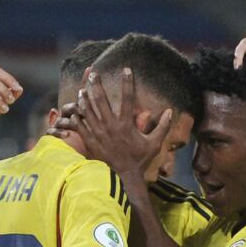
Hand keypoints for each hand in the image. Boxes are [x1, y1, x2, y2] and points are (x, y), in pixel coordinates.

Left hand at [50, 68, 171, 177]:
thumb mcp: (154, 144)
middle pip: (101, 100)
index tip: (127, 69)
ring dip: (85, 97)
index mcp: (126, 125)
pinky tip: (75, 108)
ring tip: (83, 89)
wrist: (124, 178)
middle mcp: (111, 126)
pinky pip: (80, 125)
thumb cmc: (140, 160)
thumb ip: (162, 127)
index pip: (129, 98)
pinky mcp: (90, 141)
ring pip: (87, 110)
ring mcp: (98, 133)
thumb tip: (170, 111)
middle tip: (94, 73)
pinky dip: (77, 115)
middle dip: (96, 84)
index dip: (128, 82)